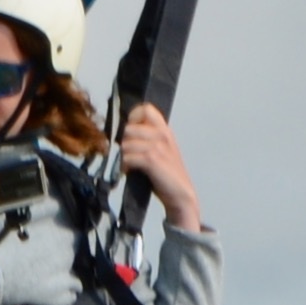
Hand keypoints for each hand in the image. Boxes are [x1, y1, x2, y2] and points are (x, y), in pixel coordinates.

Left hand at [116, 105, 202, 230]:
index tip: (132, 133)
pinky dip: (125, 167)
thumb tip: (126, 132)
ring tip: (130, 165)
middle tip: (130, 154)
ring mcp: (157, 147)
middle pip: (129, 128)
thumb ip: (148, 138)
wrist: (181, 195)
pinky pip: (127, 157)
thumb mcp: (162, 149)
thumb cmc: (168, 173)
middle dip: (125, 143)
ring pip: (125, 144)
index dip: (133, 118)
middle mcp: (162, 135)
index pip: (145, 109)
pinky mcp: (151, 160)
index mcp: (165, 130)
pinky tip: (130, 172)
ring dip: (124, 156)